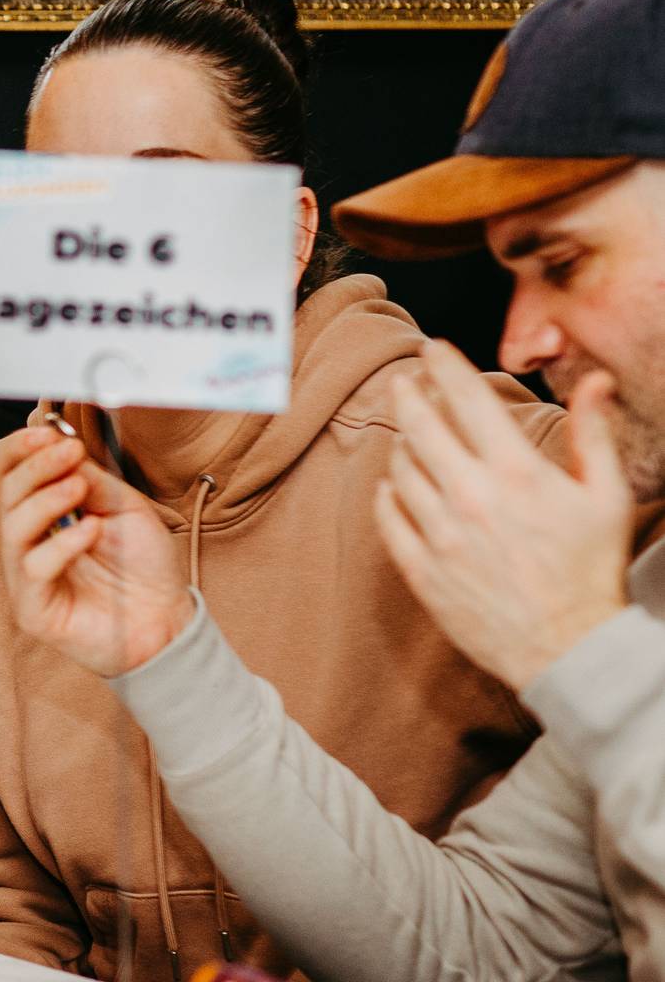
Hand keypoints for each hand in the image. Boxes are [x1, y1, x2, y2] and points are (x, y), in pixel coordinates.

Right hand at [0, 425, 193, 676]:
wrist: (166, 619)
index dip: (20, 450)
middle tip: (69, 451)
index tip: (47, 432)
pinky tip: (92, 531)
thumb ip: (90, 478)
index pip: (11, 473)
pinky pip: (33, 568)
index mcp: (44, 513)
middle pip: (8, 494)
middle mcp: (28, 540)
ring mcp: (26, 575)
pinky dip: (61, 544)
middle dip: (36, 466)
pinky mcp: (33, 607)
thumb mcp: (123, 506)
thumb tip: (60, 442)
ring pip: (14, 527)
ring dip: (46, 499)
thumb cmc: (142, 565)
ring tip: (80, 486)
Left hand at [377, 342, 633, 690]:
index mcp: (516, 472)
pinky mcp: (421, 568)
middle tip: (404, 380)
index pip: (469, 399)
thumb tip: (594, 380)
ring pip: (401, 469)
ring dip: (401, 443)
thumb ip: (593, 433)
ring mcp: (439, 533)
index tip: (433, 348)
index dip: (446, 365)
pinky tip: (395, 485)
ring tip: (409, 434)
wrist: (568, 646)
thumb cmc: (591, 569)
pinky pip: (388, 518)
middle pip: (420, 426)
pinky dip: (388, 493)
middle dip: (409, 394)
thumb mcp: (606, 496)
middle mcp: (470, 496)